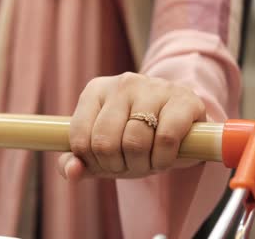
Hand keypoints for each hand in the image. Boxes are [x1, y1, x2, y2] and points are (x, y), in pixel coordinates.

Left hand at [57, 72, 205, 180]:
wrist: (180, 121)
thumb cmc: (133, 136)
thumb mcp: (102, 150)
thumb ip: (78, 162)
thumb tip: (72, 171)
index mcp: (94, 91)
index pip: (80, 139)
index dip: (94, 162)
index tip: (107, 163)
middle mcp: (121, 84)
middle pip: (105, 143)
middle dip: (117, 166)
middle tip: (130, 164)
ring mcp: (153, 87)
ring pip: (135, 142)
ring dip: (142, 165)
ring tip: (148, 161)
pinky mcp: (182, 98)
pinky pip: (165, 139)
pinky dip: (163, 159)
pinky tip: (164, 157)